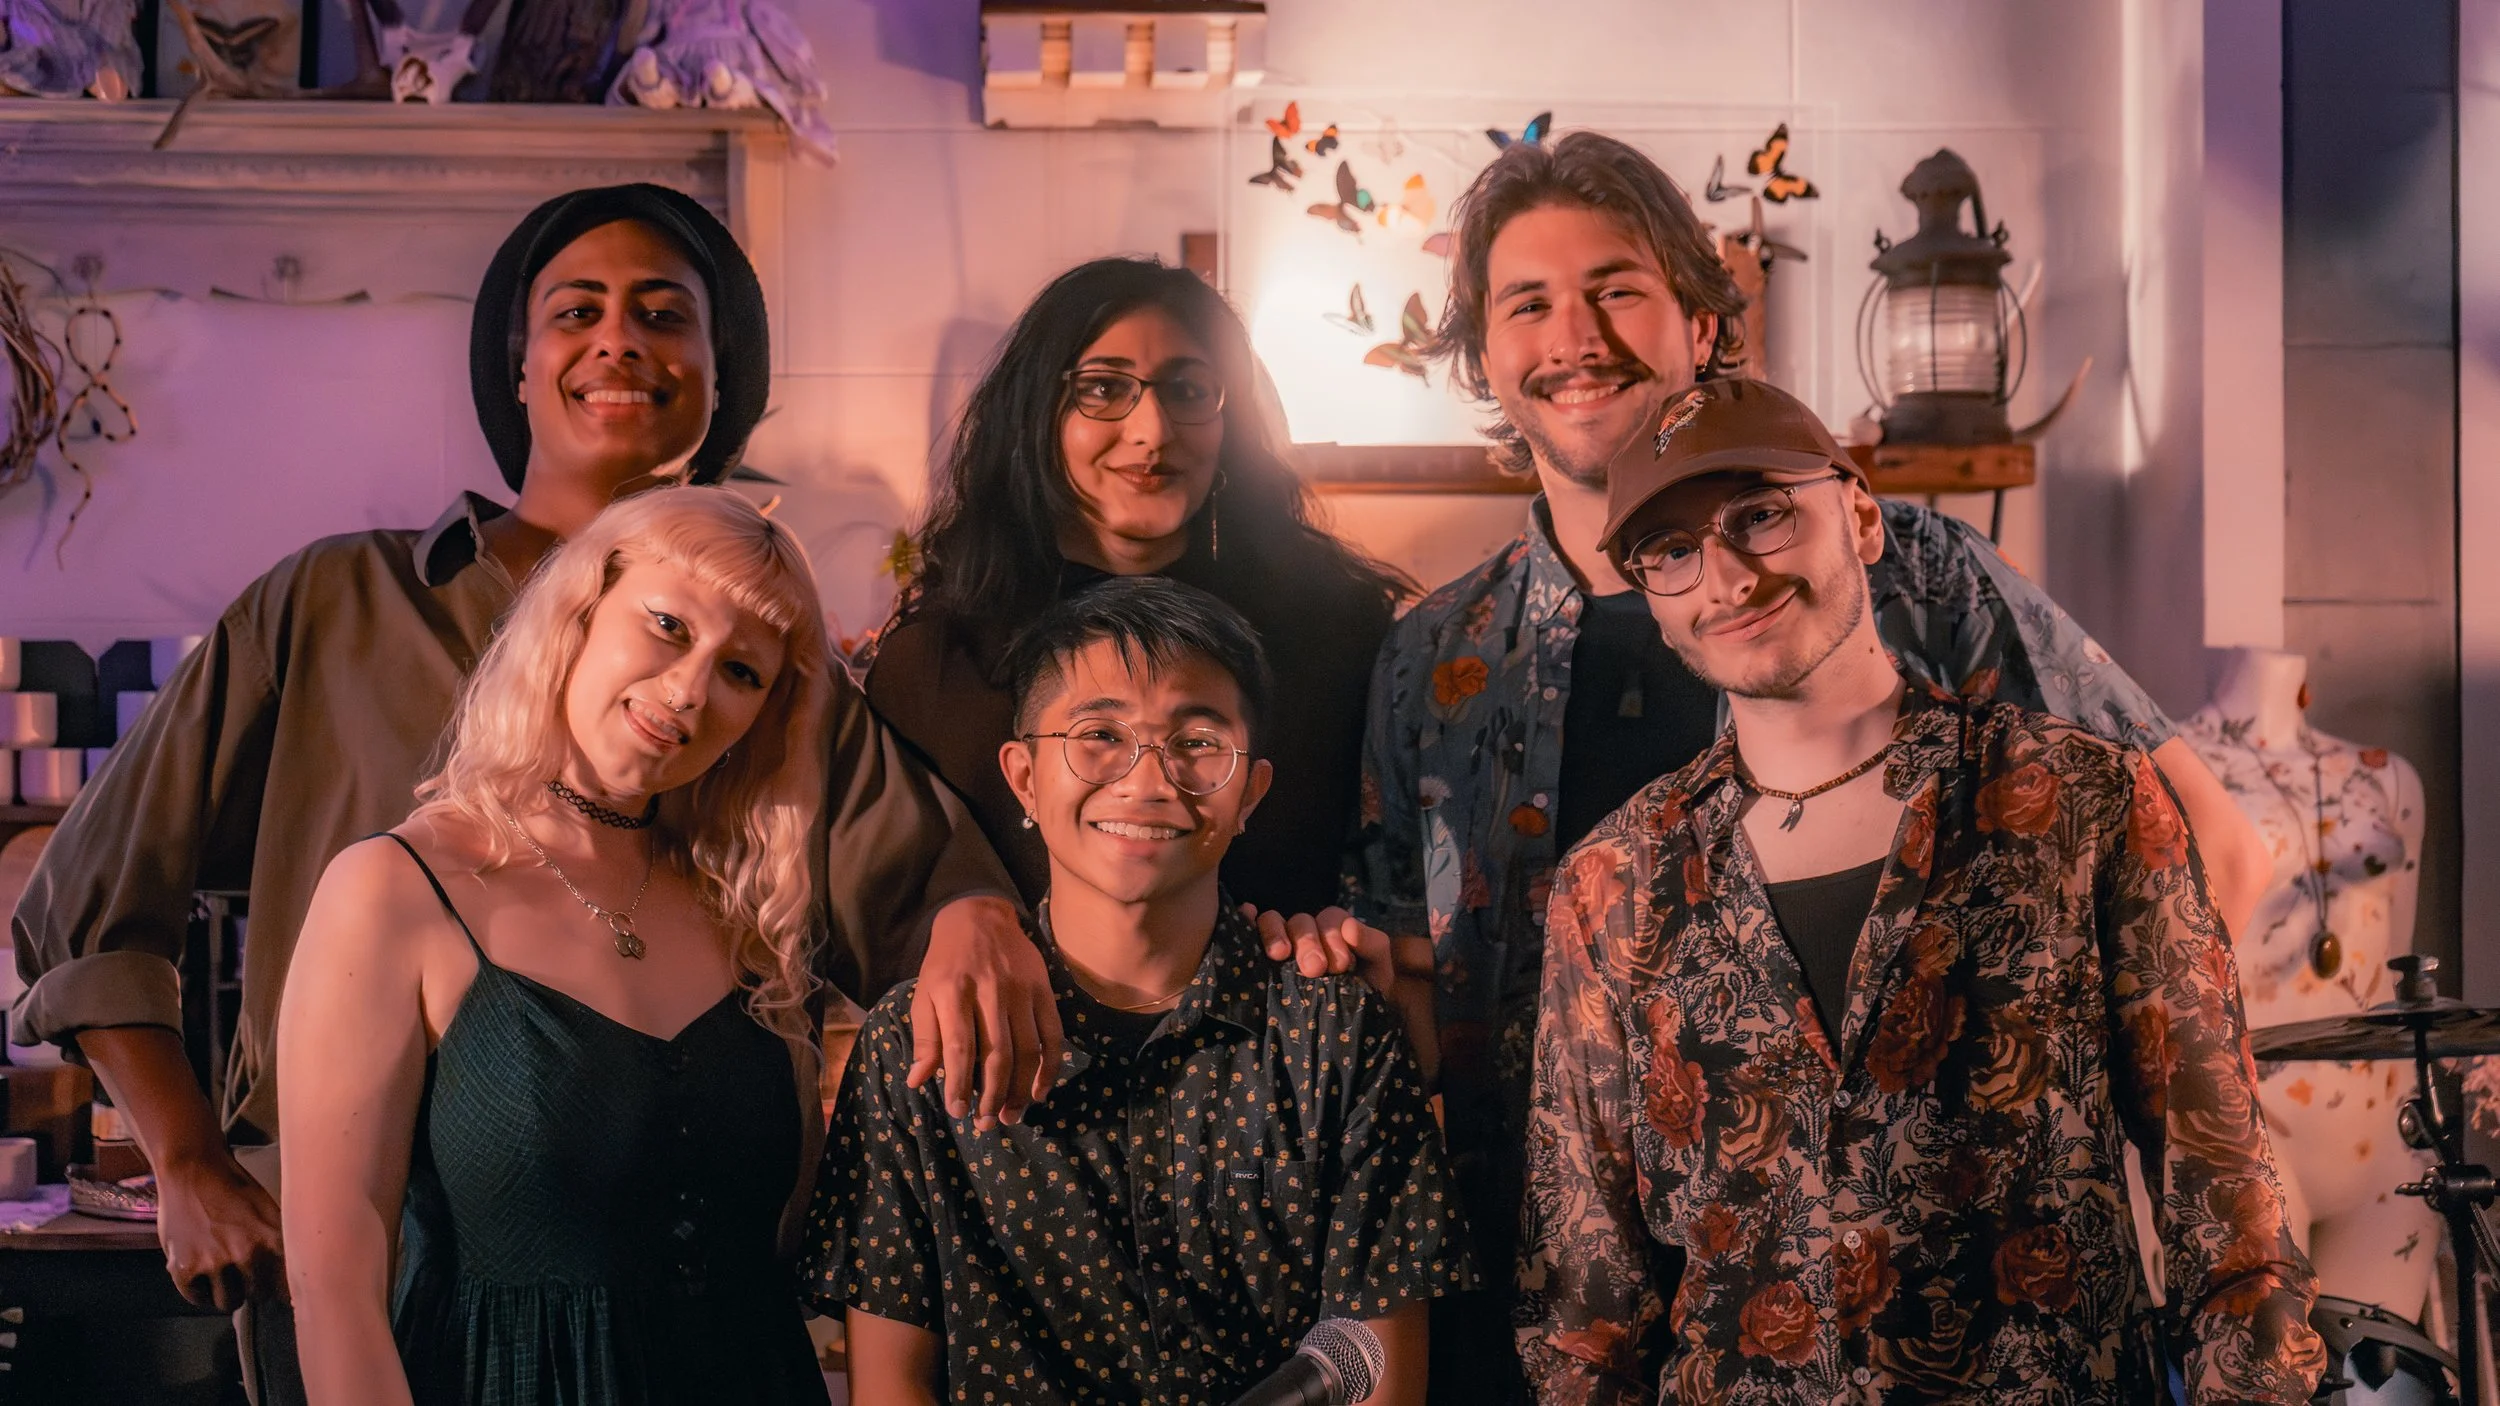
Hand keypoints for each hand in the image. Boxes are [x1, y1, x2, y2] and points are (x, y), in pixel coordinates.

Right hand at [154, 1149, 285, 1311]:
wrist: (193, 1168)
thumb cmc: (236, 1186)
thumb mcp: (270, 1211)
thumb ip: (280, 1244)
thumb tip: (294, 1280)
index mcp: (273, 1241)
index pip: (286, 1288)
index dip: (283, 1293)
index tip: (280, 1295)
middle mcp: (247, 1255)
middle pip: (257, 1296)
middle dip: (253, 1288)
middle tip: (245, 1276)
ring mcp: (213, 1263)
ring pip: (227, 1303)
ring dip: (227, 1294)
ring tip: (224, 1278)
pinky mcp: (183, 1268)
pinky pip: (196, 1298)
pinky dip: (199, 1292)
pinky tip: (202, 1276)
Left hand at [907, 895, 1063, 1131]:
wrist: (979, 917)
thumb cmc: (946, 963)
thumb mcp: (924, 993)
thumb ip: (925, 1037)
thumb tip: (917, 1080)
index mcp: (953, 991)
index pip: (959, 1046)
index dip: (958, 1084)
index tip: (957, 1112)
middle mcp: (991, 990)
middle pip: (997, 1053)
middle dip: (991, 1095)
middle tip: (986, 1123)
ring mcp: (1021, 990)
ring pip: (1027, 1049)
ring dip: (1020, 1089)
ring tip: (1010, 1116)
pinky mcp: (1044, 990)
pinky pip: (1052, 1035)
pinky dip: (1049, 1068)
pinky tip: (1039, 1092)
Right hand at [1248, 906, 1439, 1083]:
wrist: (1341, 1035)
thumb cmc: (1360, 999)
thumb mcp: (1377, 973)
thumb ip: (1373, 946)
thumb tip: (1350, 928)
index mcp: (1333, 932)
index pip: (1330, 919)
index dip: (1334, 937)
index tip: (1341, 967)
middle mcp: (1305, 934)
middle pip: (1301, 921)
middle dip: (1309, 942)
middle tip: (1315, 969)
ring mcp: (1279, 943)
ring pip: (1273, 921)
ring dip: (1276, 934)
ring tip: (1279, 956)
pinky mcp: (1256, 956)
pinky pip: (1250, 928)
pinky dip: (1247, 920)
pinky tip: (1245, 922)